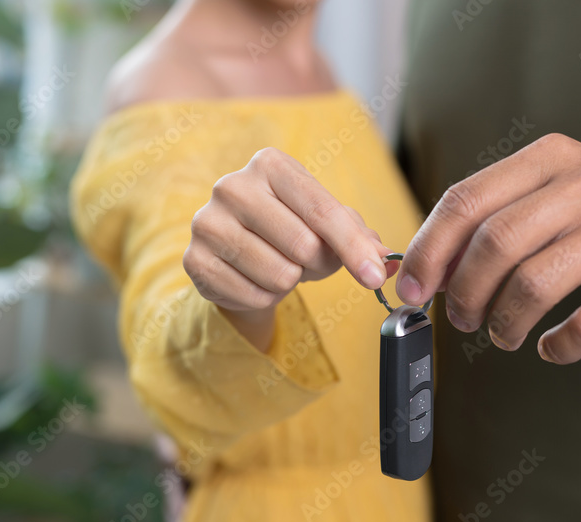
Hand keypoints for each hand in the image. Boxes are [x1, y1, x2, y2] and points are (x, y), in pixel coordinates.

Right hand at [184, 147, 392, 317]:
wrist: (236, 257)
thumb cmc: (290, 232)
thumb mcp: (327, 225)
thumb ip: (361, 239)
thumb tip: (386, 262)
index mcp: (270, 165)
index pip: (323, 211)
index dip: (353, 248)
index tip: (374, 277)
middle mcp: (233, 186)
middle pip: (304, 245)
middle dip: (319, 265)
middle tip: (309, 262)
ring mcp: (207, 223)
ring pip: (279, 274)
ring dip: (290, 282)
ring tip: (278, 266)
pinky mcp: (194, 261)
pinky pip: (254, 295)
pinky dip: (265, 297)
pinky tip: (255, 280)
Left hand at [396, 134, 580, 363]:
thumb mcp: (549, 190)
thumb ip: (491, 219)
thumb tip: (427, 271)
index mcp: (550, 158)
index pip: (467, 200)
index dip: (429, 251)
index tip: (412, 289)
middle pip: (496, 244)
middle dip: (464, 292)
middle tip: (462, 318)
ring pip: (535, 285)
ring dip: (504, 322)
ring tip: (502, 335)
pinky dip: (558, 346)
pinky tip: (551, 347)